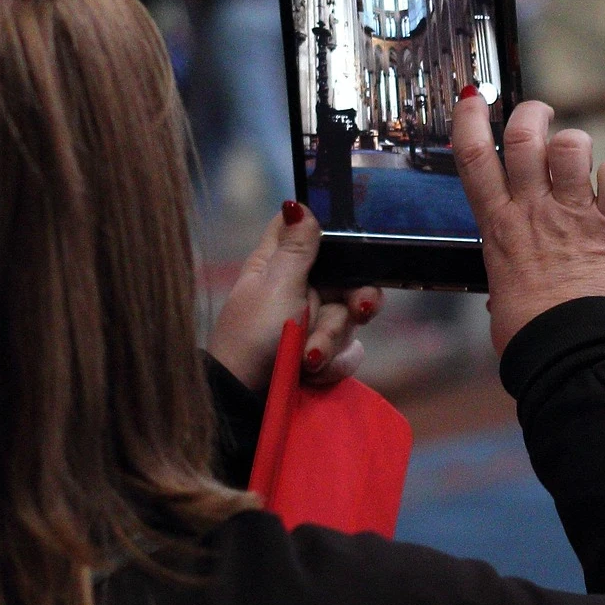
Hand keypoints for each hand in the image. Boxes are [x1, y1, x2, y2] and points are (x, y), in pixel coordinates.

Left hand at [207, 201, 385, 392]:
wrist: (246, 402)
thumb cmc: (253, 336)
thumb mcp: (277, 286)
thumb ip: (296, 248)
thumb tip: (296, 202)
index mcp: (280, 264)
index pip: (309, 232)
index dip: (333, 235)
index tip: (353, 246)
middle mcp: (298, 290)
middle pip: (347, 279)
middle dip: (353, 300)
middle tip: (359, 309)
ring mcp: (311, 324)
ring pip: (348, 318)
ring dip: (331, 340)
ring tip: (307, 360)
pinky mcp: (321, 356)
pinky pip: (347, 352)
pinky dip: (333, 365)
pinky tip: (312, 375)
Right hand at [452, 93, 604, 353]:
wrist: (569, 350)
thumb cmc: (531, 331)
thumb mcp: (500, 290)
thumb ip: (509, 265)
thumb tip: (510, 282)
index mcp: (499, 226)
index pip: (474, 158)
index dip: (470, 121)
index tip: (473, 100)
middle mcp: (533, 210)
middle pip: (525, 136)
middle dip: (532, 114)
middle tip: (539, 116)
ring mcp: (574, 213)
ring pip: (573, 144)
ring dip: (576, 143)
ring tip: (578, 161)